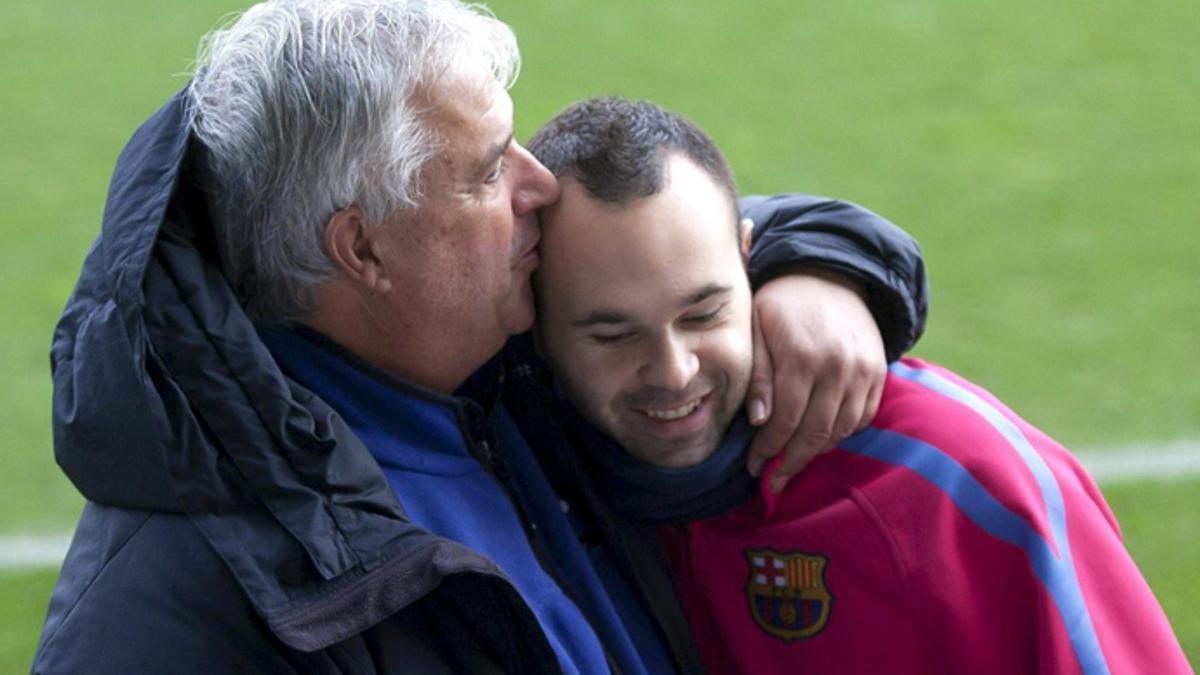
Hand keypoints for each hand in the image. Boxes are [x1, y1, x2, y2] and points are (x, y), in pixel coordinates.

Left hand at [745, 268, 886, 492]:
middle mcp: (838, 366)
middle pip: (816, 432)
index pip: (785, 420)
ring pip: (842, 429)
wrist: (828, 275)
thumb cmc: (780, 305)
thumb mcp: (756, 330)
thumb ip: (759, 376)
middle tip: (774, 481)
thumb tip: (760, 421)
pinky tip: (820, 438)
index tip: (754, 467)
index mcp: (802, 356)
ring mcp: (864, 370)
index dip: (768, 450)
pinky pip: (863, 416)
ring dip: (816, 451)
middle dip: (792, 462)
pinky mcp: (879, 372)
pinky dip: (842, 433)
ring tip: (793, 462)